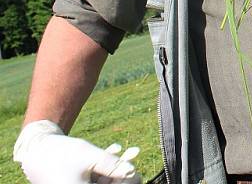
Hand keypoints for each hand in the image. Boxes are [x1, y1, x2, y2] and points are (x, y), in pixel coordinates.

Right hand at [14, 120, 140, 183]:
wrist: (36, 149)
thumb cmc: (63, 153)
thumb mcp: (92, 157)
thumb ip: (113, 166)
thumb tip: (133, 173)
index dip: (125, 182)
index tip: (137, 171)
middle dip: (122, 172)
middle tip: (135, 155)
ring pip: (101, 180)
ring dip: (115, 167)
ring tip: (132, 150)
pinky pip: (92, 177)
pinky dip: (103, 166)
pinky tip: (115, 149)